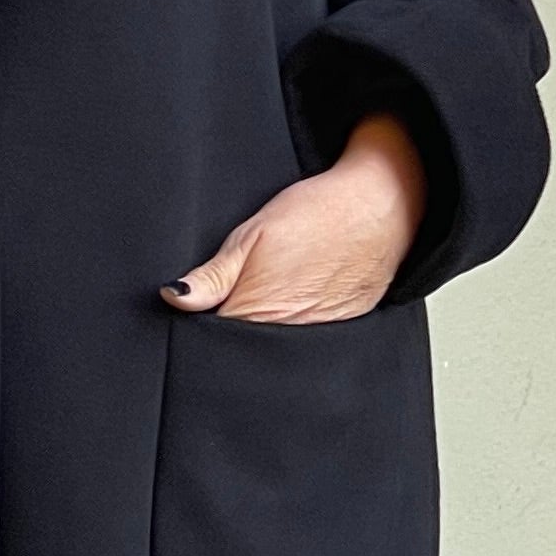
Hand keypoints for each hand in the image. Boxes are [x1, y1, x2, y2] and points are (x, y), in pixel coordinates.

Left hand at [162, 112, 425, 323]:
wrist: (380, 207)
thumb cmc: (316, 215)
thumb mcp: (250, 236)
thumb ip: (211, 277)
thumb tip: (175, 298)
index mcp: (255, 313)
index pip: (212, 341)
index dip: (202, 324)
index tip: (201, 307)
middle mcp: (285, 335)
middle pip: (243, 348)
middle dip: (232, 327)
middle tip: (240, 292)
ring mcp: (316, 338)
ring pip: (274, 347)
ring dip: (265, 327)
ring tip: (276, 288)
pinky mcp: (340, 333)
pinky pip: (307, 341)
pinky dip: (297, 325)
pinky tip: (302, 296)